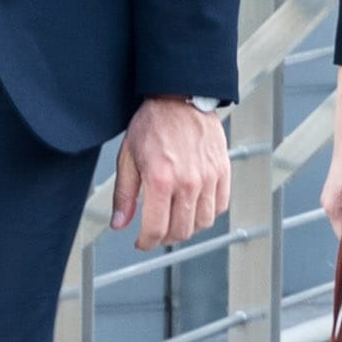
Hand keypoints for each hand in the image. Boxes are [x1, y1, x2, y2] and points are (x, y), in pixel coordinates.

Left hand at [110, 96, 231, 250]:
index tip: (142, 243)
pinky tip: (195, 207)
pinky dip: (208, 213)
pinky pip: (220, 206)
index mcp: (160, 180)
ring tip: (176, 220)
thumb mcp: (128, 158)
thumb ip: (124, 195)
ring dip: (188, 228)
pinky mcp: (222, 171)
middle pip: (181, 231)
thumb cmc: (153, 123)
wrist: (180, 98)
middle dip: (165, 237)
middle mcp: (187, 182)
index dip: (146, 243)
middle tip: (157, 232)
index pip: (156, 229)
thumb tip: (119, 223)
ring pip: (203, 222)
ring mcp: (208, 178)